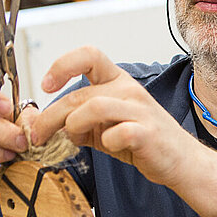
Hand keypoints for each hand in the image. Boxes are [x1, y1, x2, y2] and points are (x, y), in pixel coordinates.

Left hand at [29, 46, 213, 188]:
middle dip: (51, 117)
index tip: (47, 85)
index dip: (62, 65)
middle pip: (79, 94)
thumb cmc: (140, 140)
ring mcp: (140, 111)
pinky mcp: (148, 133)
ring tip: (73, 139)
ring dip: (74, 125)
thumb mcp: (102, 126)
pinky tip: (109, 147)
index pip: (88, 56)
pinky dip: (106, 142)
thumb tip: (36, 122)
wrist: (179, 160)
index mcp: (118, 81)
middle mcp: (129, 90)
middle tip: (38, 135)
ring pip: (94, 107)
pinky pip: (116, 133)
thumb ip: (74, 121)